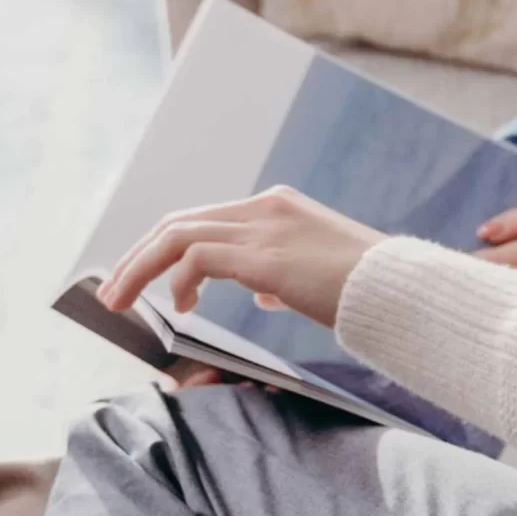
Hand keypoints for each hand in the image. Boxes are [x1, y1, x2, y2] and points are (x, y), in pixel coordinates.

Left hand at [99, 188, 383, 330]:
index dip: (167, 247)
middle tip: (115, 290)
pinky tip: (182, 307)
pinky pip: (196, 257)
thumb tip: (258, 291)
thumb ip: (281, 276)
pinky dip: (178, 280)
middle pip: (179, 221)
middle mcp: (266, 209)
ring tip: (123, 301)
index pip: (205, 219)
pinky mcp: (264, 256)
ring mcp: (264, 229)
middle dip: (138, 256)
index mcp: (278, 208)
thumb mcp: (318, 276)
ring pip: (177, 236)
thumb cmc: (369, 290)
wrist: (402, 290)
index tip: (148, 278)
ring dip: (140, 269)